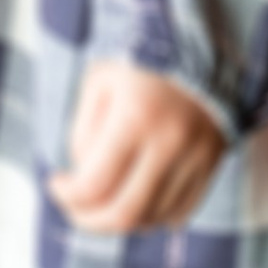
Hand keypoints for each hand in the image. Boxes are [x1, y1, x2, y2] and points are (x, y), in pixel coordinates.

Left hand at [49, 60, 227, 235]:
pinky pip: (178, 215)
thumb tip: (82, 178)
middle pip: (125, 214)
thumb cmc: (139, 63)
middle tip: (74, 209)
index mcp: (138, 116)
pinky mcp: (211, 167)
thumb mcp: (100, 81)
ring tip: (103, 201)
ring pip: (151, 220)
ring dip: (120, 221)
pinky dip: (151, 217)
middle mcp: (171, 142)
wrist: (198, 46)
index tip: (55, 184)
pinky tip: (135, 197)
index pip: (95, 185)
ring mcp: (196, 158)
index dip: (67, 195)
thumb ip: (83, 131)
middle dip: (90, 221)